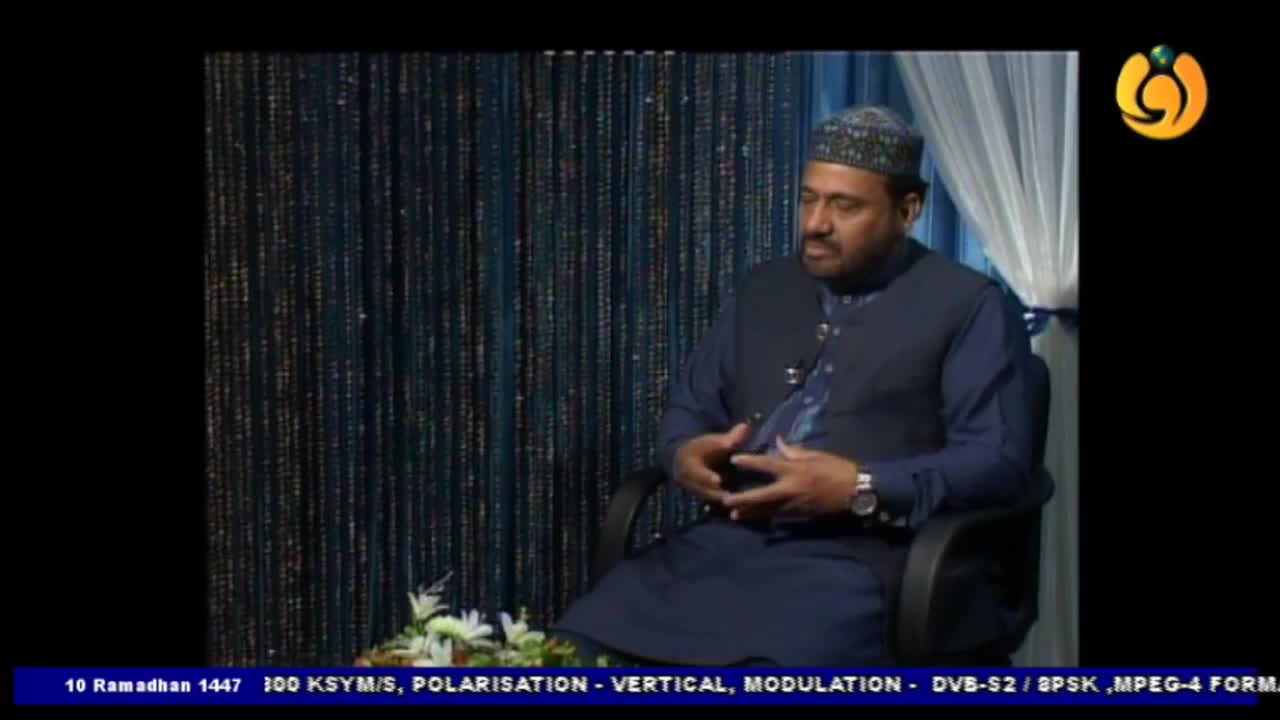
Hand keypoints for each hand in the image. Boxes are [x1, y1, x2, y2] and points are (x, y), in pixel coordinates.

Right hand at [672, 422, 751, 504]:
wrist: (685, 458)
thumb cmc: (704, 447)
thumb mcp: (714, 441)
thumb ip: (730, 437)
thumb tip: (744, 427)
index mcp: (687, 463)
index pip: (696, 472)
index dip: (707, 476)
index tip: (719, 480)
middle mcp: (686, 480)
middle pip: (700, 489)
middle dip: (715, 493)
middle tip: (730, 497)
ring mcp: (691, 490)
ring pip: (705, 498)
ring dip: (718, 502)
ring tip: (735, 505)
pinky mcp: (699, 498)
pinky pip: (709, 504)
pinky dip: (720, 506)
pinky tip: (735, 510)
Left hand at [723, 437, 858, 520]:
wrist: (856, 491)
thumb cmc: (837, 469)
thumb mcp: (816, 455)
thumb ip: (794, 451)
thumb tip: (778, 443)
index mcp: (795, 469)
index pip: (767, 464)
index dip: (750, 462)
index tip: (734, 460)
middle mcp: (791, 488)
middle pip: (761, 495)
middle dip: (743, 499)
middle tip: (725, 500)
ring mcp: (795, 504)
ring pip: (768, 509)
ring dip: (750, 512)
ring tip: (734, 514)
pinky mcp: (800, 514)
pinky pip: (778, 515)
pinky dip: (766, 516)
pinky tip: (755, 519)